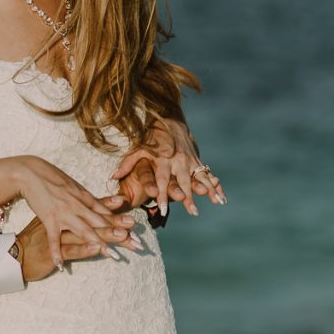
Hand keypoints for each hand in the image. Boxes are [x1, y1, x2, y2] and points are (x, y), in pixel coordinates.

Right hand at [0, 155, 127, 270]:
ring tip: (113, 255)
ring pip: (84, 231)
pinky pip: (54, 239)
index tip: (136, 233)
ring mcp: (63, 213)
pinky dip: (56, 252)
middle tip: (137, 246)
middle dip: (120, 236)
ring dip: (99, 243)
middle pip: (102, 223)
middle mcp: (77, 206)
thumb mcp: (72, 186)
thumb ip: (85, 197)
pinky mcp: (48, 219)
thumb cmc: (49, 178)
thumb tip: (98, 201)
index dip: (122, 224)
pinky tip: (61, 265)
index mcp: (84, 198)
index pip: (106, 214)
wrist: (28, 173)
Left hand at [112, 118, 226, 216]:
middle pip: (183, 182)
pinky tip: (221, 197)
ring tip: (216, 203)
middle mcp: (177, 161)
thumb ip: (126, 164)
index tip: (162, 208)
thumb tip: (112, 177)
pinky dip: (216, 185)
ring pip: (200, 178)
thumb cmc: (150, 138)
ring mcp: (189, 160)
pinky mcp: (196, 159)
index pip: (162, 181)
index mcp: (162, 160)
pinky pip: (207, 174)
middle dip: (188, 198)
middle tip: (192, 212)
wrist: (168, 121)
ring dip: (208, 191)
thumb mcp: (137, 149)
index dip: (162, 194)